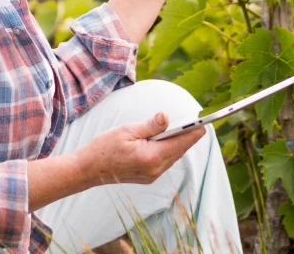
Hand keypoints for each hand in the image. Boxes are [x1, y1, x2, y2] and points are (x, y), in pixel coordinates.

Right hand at [81, 112, 205, 185]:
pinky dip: (169, 149)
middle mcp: (155, 169)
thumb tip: (166, 116)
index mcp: (151, 157)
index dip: (193, 132)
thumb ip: (150, 125)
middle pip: (179, 150)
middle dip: (188, 135)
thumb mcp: (128, 130)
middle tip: (197, 122)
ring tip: (185, 128)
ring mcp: (152, 175)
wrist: (89, 169)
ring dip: (178, 142)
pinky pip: (164, 161)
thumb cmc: (105, 147)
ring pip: (172, 156)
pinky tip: (168, 140)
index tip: (204, 123)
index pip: (180, 142)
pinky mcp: (148, 177)